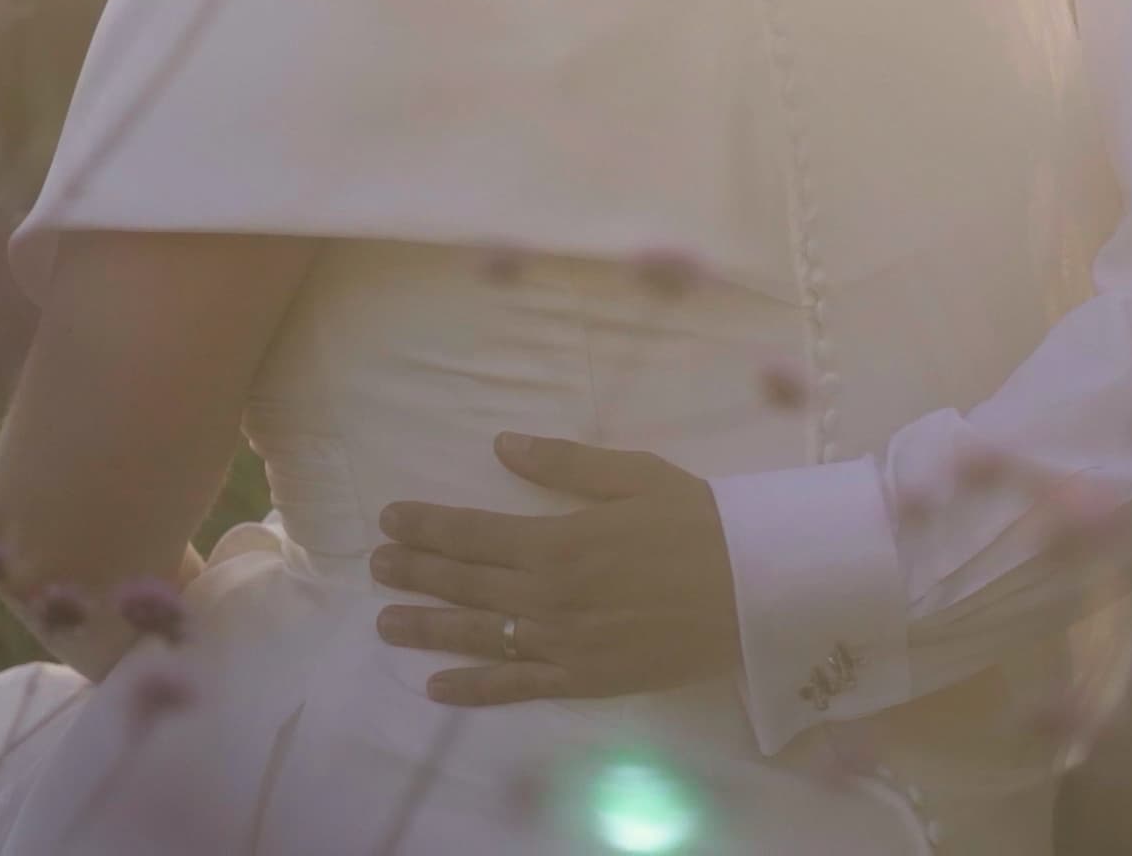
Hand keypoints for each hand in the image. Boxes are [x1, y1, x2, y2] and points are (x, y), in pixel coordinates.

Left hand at [370, 433, 740, 705]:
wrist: (756, 589)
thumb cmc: (701, 523)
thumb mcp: (635, 475)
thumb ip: (564, 463)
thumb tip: (501, 444)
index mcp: (558, 539)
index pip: (472, 532)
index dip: (426, 525)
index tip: (389, 518)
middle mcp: (549, 594)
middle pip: (464, 582)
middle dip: (414, 571)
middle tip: (374, 565)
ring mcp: (563, 642)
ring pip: (479, 635)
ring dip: (427, 627)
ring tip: (385, 621)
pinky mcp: (584, 679)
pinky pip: (517, 686)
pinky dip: (473, 687)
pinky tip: (437, 685)